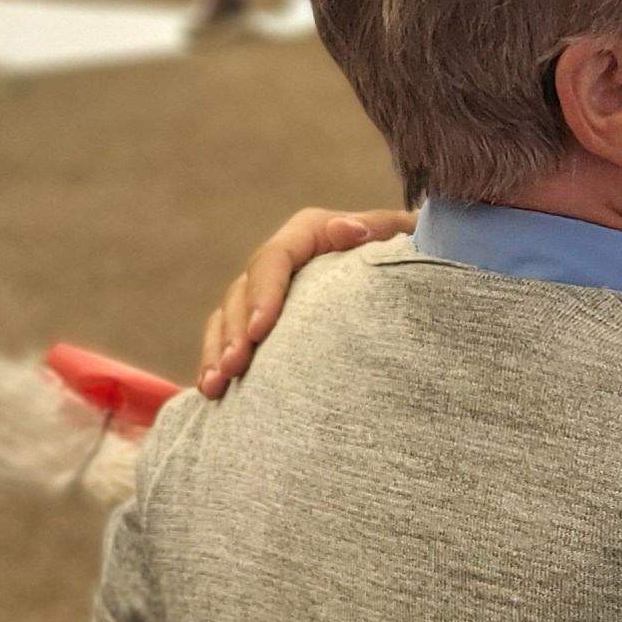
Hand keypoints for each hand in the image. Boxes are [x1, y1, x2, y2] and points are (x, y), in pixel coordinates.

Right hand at [198, 206, 414, 394]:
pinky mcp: (260, 321)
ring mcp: (267, 291)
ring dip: (218, 350)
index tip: (260, 329)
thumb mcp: (402, 236)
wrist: (409, 278)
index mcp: (312, 232)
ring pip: (227, 316)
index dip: (264, 293)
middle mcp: (283, 260)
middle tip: (234, 366)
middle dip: (235, 329)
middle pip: (245, 290)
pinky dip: (214, 362)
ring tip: (216, 384)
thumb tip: (346, 229)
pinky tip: (211, 392)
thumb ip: (382, 228)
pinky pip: (225, 338)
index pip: (276, 258)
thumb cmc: (410, 253)